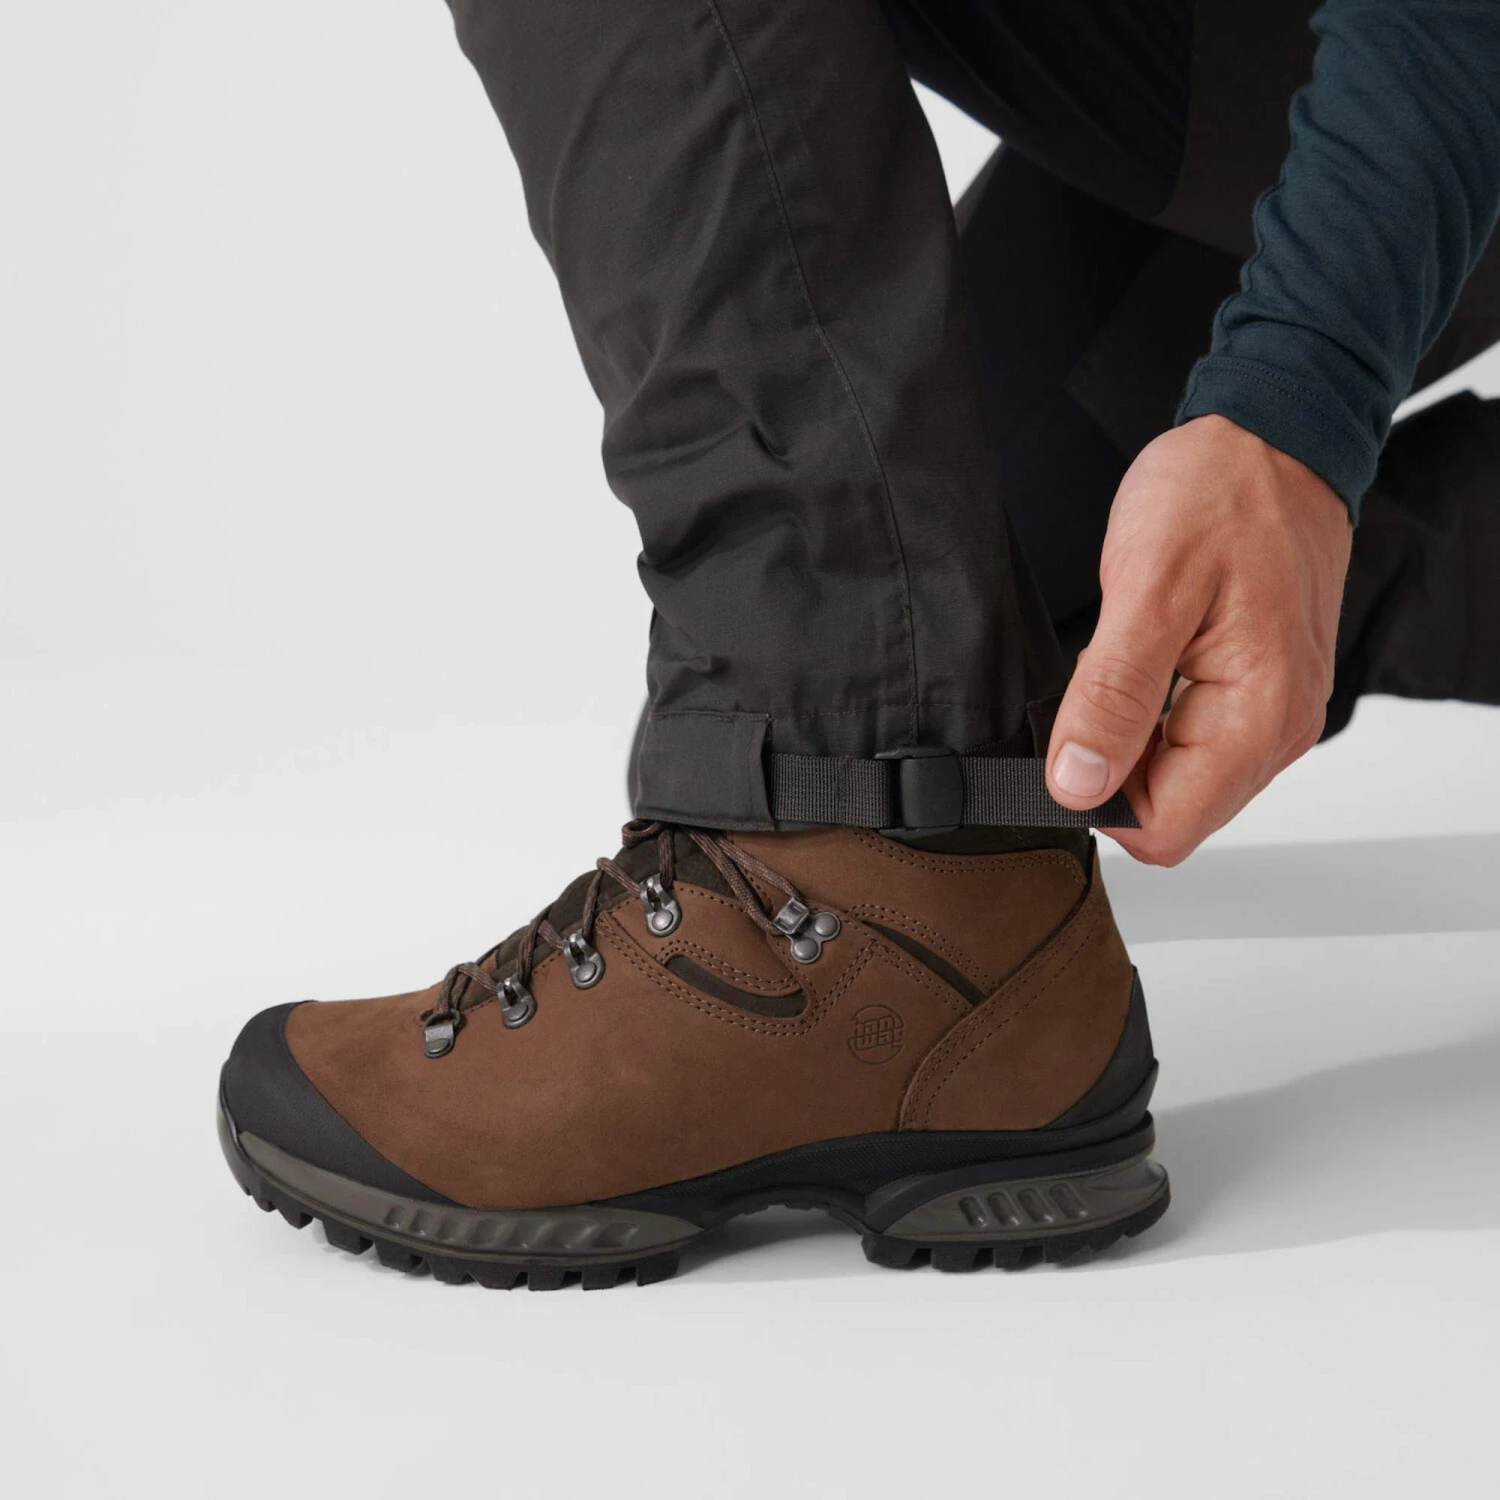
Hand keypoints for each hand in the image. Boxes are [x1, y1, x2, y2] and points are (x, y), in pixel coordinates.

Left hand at [1045, 414, 1352, 864]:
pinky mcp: (1260, 695)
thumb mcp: (1147, 587)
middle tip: (1097, 682)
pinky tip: (1145, 662)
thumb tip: (1078, 784)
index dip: (1098, 800)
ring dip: (1132, 739)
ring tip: (1125, 660)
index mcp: (1260, 717)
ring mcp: (1274, 715)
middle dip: (1114, 766)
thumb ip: (1113, 696)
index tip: (1068, 738)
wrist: (1270, 439)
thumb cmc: (1219, 494)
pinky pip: (1192, 743)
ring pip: (1178, 781)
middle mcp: (1279, 731)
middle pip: (1172, 812)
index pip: (1165, 829)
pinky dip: (1153, 717)